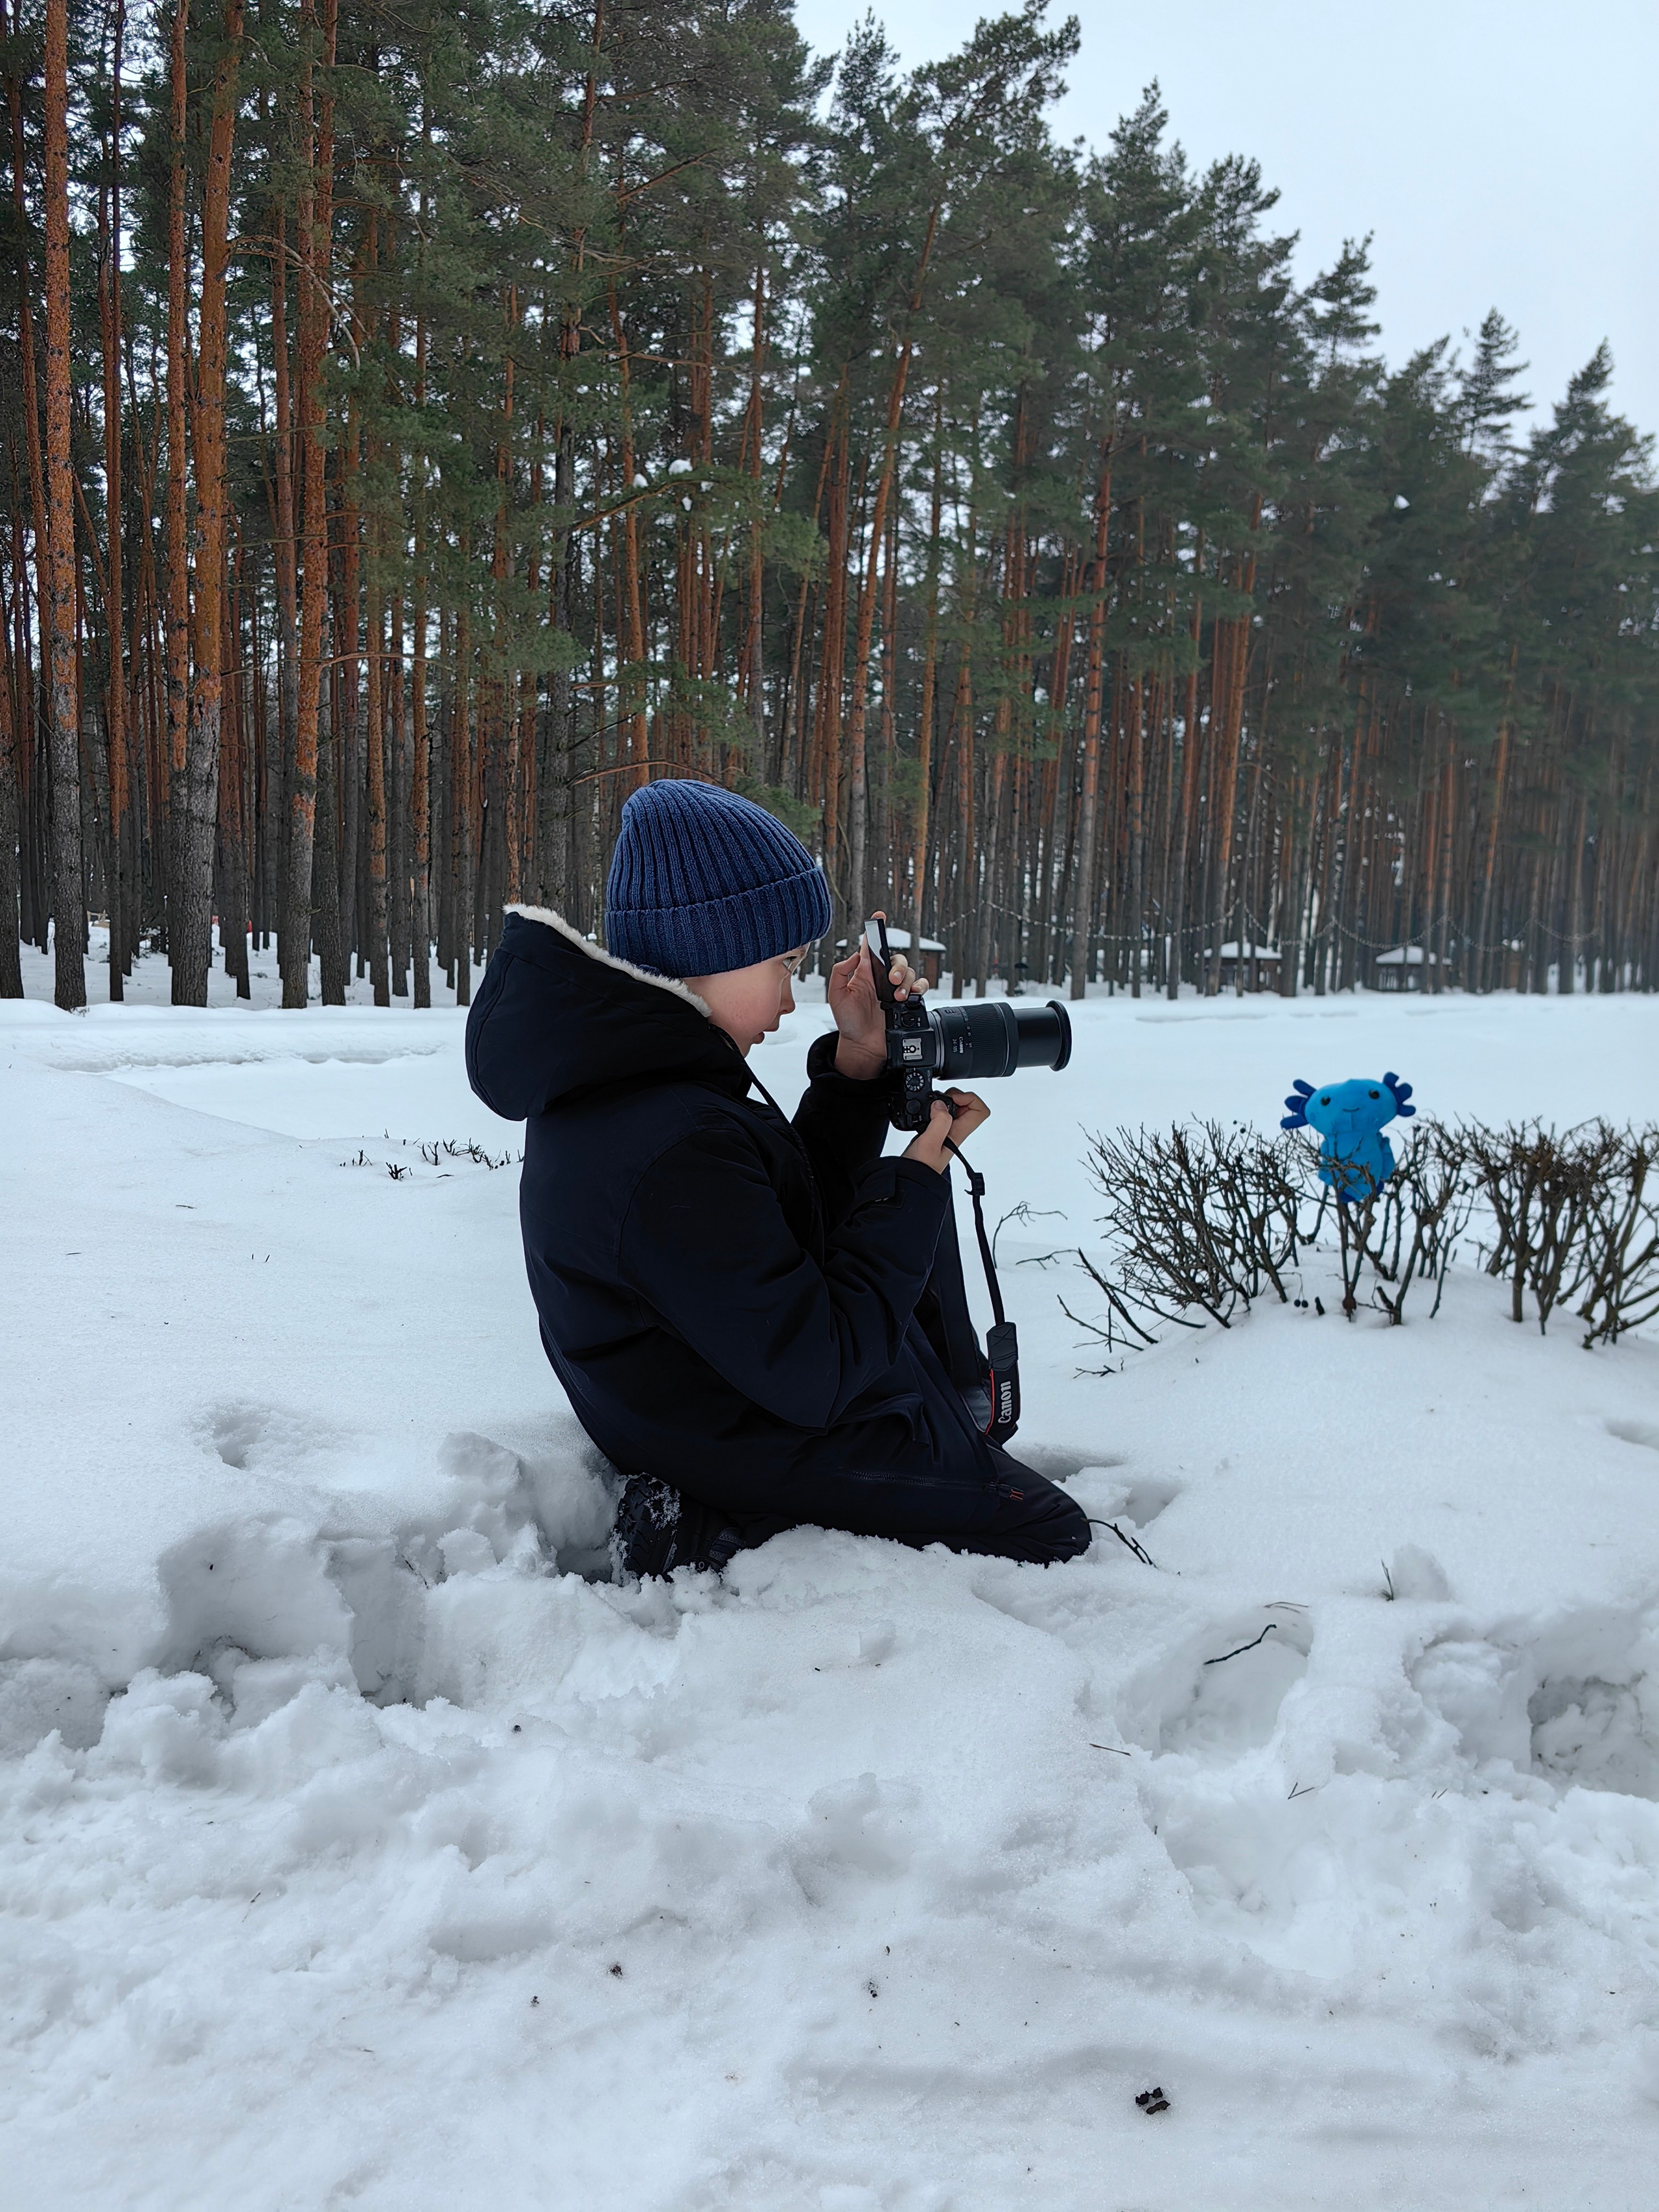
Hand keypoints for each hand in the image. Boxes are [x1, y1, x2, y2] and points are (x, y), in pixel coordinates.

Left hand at [828, 913, 923, 1079]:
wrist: (862, 1045)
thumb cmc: (848, 1022)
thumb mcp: (835, 996)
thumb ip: (840, 972)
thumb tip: (855, 956)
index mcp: (864, 973)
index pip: (869, 947)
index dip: (874, 930)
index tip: (878, 916)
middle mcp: (881, 979)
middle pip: (896, 959)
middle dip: (897, 966)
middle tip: (891, 980)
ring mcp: (894, 990)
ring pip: (909, 972)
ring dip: (906, 981)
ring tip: (897, 996)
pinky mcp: (906, 1002)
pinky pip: (919, 987)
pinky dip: (919, 987)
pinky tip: (912, 995)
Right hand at [902, 1090, 988, 1173]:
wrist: (909, 1177)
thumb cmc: (921, 1166)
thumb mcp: (930, 1142)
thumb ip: (939, 1121)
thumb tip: (940, 1105)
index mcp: (959, 1132)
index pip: (980, 1111)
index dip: (969, 1099)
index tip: (952, 1100)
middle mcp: (955, 1131)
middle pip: (968, 1105)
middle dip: (955, 1096)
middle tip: (941, 1100)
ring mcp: (946, 1131)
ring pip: (954, 1109)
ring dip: (944, 1102)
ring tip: (932, 1105)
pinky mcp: (934, 1131)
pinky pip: (941, 1114)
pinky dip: (934, 1108)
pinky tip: (925, 1112)